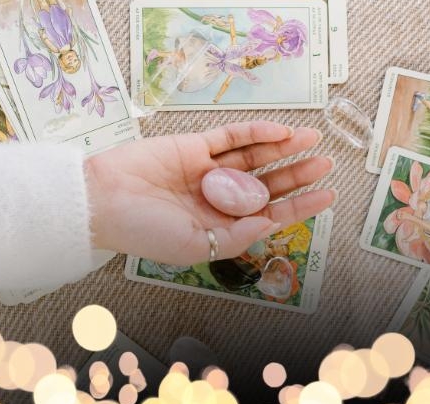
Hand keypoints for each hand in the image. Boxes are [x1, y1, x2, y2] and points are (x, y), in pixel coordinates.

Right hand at [86, 121, 334, 265]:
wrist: (100, 201)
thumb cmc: (142, 232)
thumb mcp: (194, 246)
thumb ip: (235, 236)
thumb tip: (270, 222)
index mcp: (217, 226)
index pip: (269, 214)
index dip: (300, 206)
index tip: (328, 196)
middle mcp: (216, 198)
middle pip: (266, 183)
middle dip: (297, 174)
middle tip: (325, 163)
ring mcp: (205, 170)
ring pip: (254, 156)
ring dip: (283, 148)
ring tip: (313, 139)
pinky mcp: (193, 146)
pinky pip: (231, 136)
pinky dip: (256, 132)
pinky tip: (280, 131)